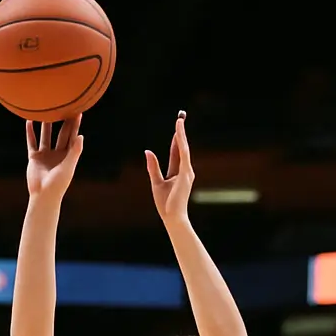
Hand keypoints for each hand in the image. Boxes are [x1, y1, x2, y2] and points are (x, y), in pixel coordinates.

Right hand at [25, 115, 82, 201]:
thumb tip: (81, 136)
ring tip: (46, 109)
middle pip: (61, 134)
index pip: (72, 137)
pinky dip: (30, 133)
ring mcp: (45, 155)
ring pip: (46, 136)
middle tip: (64, 105)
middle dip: (63, 121)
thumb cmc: (58, 184)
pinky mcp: (34, 157)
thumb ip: (74, 151)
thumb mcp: (68, 166)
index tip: (78, 111)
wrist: (43, 195)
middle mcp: (57, 154)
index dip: (75, 125)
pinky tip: (29, 121)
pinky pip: (31, 142)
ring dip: (46, 124)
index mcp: (68, 156)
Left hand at [145, 111, 194, 225]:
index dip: (176, 139)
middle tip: (180, 118)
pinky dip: (181, 142)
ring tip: (179, 121)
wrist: (172, 217)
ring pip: (184, 148)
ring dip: (181, 134)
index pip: (177, 152)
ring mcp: (187, 172)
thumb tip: (148, 152)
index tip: (176, 127)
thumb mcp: (156, 182)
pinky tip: (179, 133)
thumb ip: (153, 167)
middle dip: (181, 133)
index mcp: (178, 173)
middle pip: (182, 147)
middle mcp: (185, 171)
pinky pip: (184, 154)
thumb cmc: (165, 204)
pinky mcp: (186, 174)